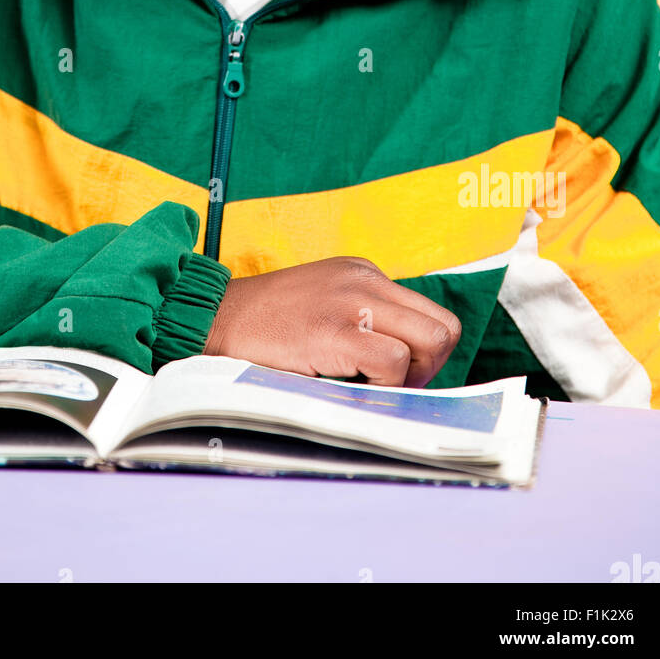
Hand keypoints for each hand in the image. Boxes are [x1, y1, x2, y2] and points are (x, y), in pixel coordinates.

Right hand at [203, 256, 460, 386]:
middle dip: (429, 368)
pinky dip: (385, 384)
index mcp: (364, 273)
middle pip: (443, 327)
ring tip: (371, 384)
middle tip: (393, 385)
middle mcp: (365, 280)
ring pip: (431, 341)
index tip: (399, 374)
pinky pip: (393, 361)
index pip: (431, 315)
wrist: (216, 316)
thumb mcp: (324, 303)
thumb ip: (363, 319)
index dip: (426, 354)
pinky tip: (351, 385)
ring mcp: (352, 301)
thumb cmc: (266, 323)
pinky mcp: (335, 330)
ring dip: (409, 376)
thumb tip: (407, 367)